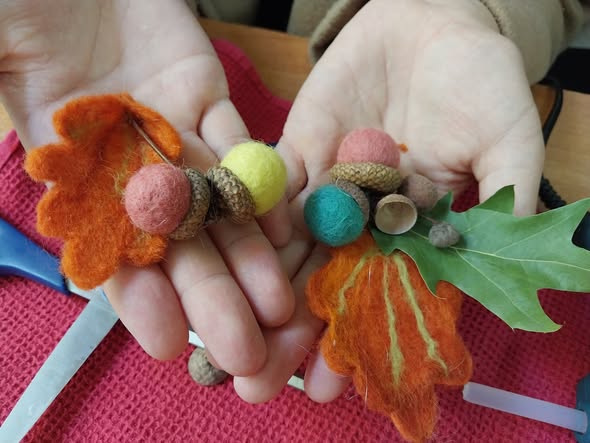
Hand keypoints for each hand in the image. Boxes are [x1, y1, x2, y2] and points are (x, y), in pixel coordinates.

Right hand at [0, 0, 293, 374]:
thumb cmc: (23, 11)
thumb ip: (10, 123)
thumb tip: (8, 167)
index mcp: (69, 171)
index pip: (106, 249)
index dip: (136, 299)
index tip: (165, 344)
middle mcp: (125, 164)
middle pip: (177, 244)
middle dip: (210, 298)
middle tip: (244, 354)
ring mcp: (168, 131)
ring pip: (216, 205)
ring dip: (248, 257)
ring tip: (278, 308)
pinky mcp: (202, 95)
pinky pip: (237, 146)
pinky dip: (259, 183)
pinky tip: (284, 225)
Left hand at [232, 0, 543, 401]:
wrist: (434, 22)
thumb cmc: (482, 82)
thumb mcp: (509, 140)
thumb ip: (503, 197)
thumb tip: (505, 252)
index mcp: (415, 232)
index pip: (385, 298)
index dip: (359, 341)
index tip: (331, 386)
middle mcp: (367, 221)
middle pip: (328, 285)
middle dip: (295, 333)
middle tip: (258, 382)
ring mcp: (330, 188)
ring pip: (293, 250)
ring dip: (264, 294)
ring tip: (236, 340)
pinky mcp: (299, 152)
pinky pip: (275, 191)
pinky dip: (259, 221)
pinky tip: (240, 258)